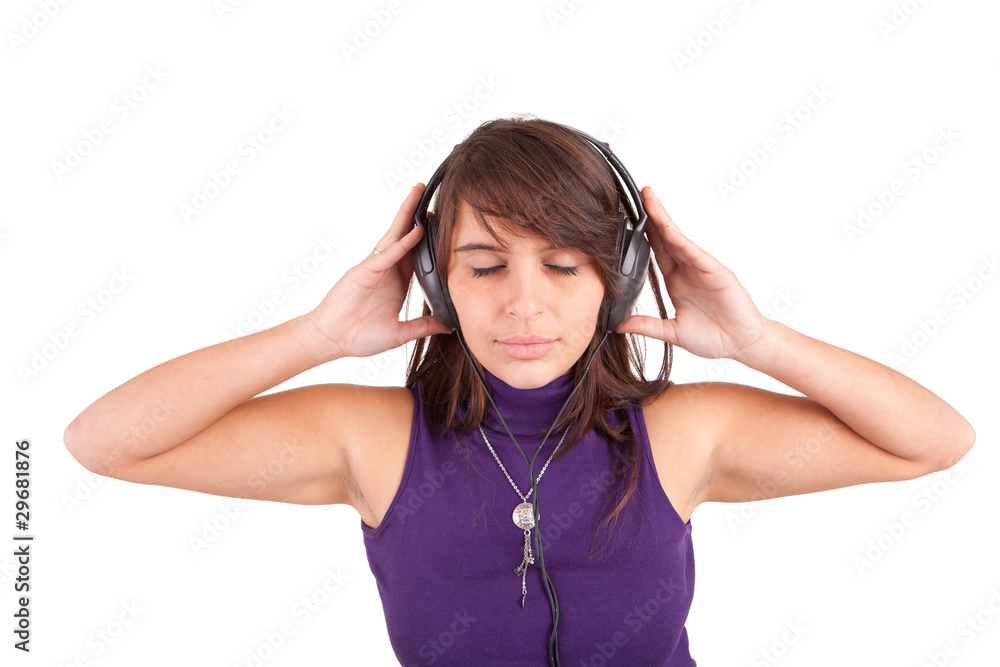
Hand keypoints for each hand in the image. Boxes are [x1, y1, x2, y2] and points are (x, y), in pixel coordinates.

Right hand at [304, 184, 452, 360]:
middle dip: (416, 214)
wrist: (332, 340)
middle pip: (405, 235)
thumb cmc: (360, 336)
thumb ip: (423, 326)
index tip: (443, 222)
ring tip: (419, 193)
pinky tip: (416, 232)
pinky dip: (402, 244)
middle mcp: (386, 269)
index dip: (429, 238)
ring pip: (394, 235)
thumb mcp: (400, 333)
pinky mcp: (364, 272)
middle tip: (429, 192)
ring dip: (407, 214)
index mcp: (396, 282)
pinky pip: (387, 255)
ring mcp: (374, 268)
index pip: (416, 254)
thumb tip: (447, 325)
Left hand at [615, 186, 769, 360]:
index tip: (626, 220)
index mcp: (676, 280)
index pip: (655, 251)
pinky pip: (696, 254)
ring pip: (679, 239)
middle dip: (653, 216)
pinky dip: (682, 243)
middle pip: (665, 238)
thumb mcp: (672, 332)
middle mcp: (687, 270)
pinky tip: (669, 232)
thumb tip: (619, 324)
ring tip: (651, 201)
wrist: (742, 345)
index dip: (642, 235)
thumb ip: (646, 326)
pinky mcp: (716, 272)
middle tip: (640, 194)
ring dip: (664, 220)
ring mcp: (702, 268)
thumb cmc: (713, 337)